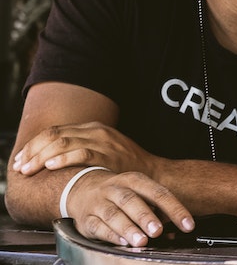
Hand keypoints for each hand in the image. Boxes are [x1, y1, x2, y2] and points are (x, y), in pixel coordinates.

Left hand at [11, 122, 161, 178]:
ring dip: (40, 157)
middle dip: (32, 151)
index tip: (21, 159)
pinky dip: (63, 159)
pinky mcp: (109, 155)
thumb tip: (50, 157)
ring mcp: (103, 142)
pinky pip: (81, 154)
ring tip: (28, 170)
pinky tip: (50, 167)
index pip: (55, 131)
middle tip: (19, 167)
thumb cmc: (125, 165)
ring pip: (63, 143)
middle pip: (54, 135)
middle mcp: (96, 131)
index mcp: (92, 127)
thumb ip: (81, 148)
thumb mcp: (103, 149)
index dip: (33, 145)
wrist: (153, 173)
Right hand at [60, 167, 194, 246]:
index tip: (188, 224)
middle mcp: (115, 189)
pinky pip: (98, 227)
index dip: (175, 209)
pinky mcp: (86, 219)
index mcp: (135, 180)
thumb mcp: (139, 193)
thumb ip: (156, 211)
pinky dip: (111, 235)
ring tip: (141, 241)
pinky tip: (122, 242)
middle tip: (158, 230)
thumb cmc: (119, 194)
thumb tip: (173, 231)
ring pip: (113, 215)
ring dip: (128, 228)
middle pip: (131, 201)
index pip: (158, 193)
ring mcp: (98, 203)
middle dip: (146, 216)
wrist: (81, 188)